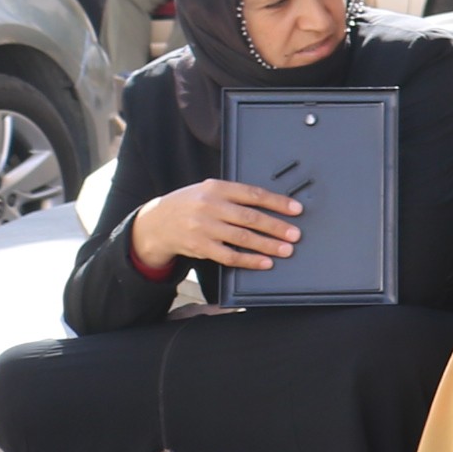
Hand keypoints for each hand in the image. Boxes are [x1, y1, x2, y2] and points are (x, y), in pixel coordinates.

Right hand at [132, 177, 302, 274]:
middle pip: (250, 217)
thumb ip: (234, 196)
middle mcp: (209, 207)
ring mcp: (203, 228)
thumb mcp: (208, 191)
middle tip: (295, 234)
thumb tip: (270, 205)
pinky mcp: (200, 247)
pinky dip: (250, 260)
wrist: (156, 222)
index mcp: (216, 188)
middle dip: (276, 227)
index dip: (277, 202)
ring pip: (242, 238)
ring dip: (268, 245)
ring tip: (286, 249)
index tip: (296, 209)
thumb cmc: (189, 205)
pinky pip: (229, 256)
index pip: (252, 194)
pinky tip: (264, 262)